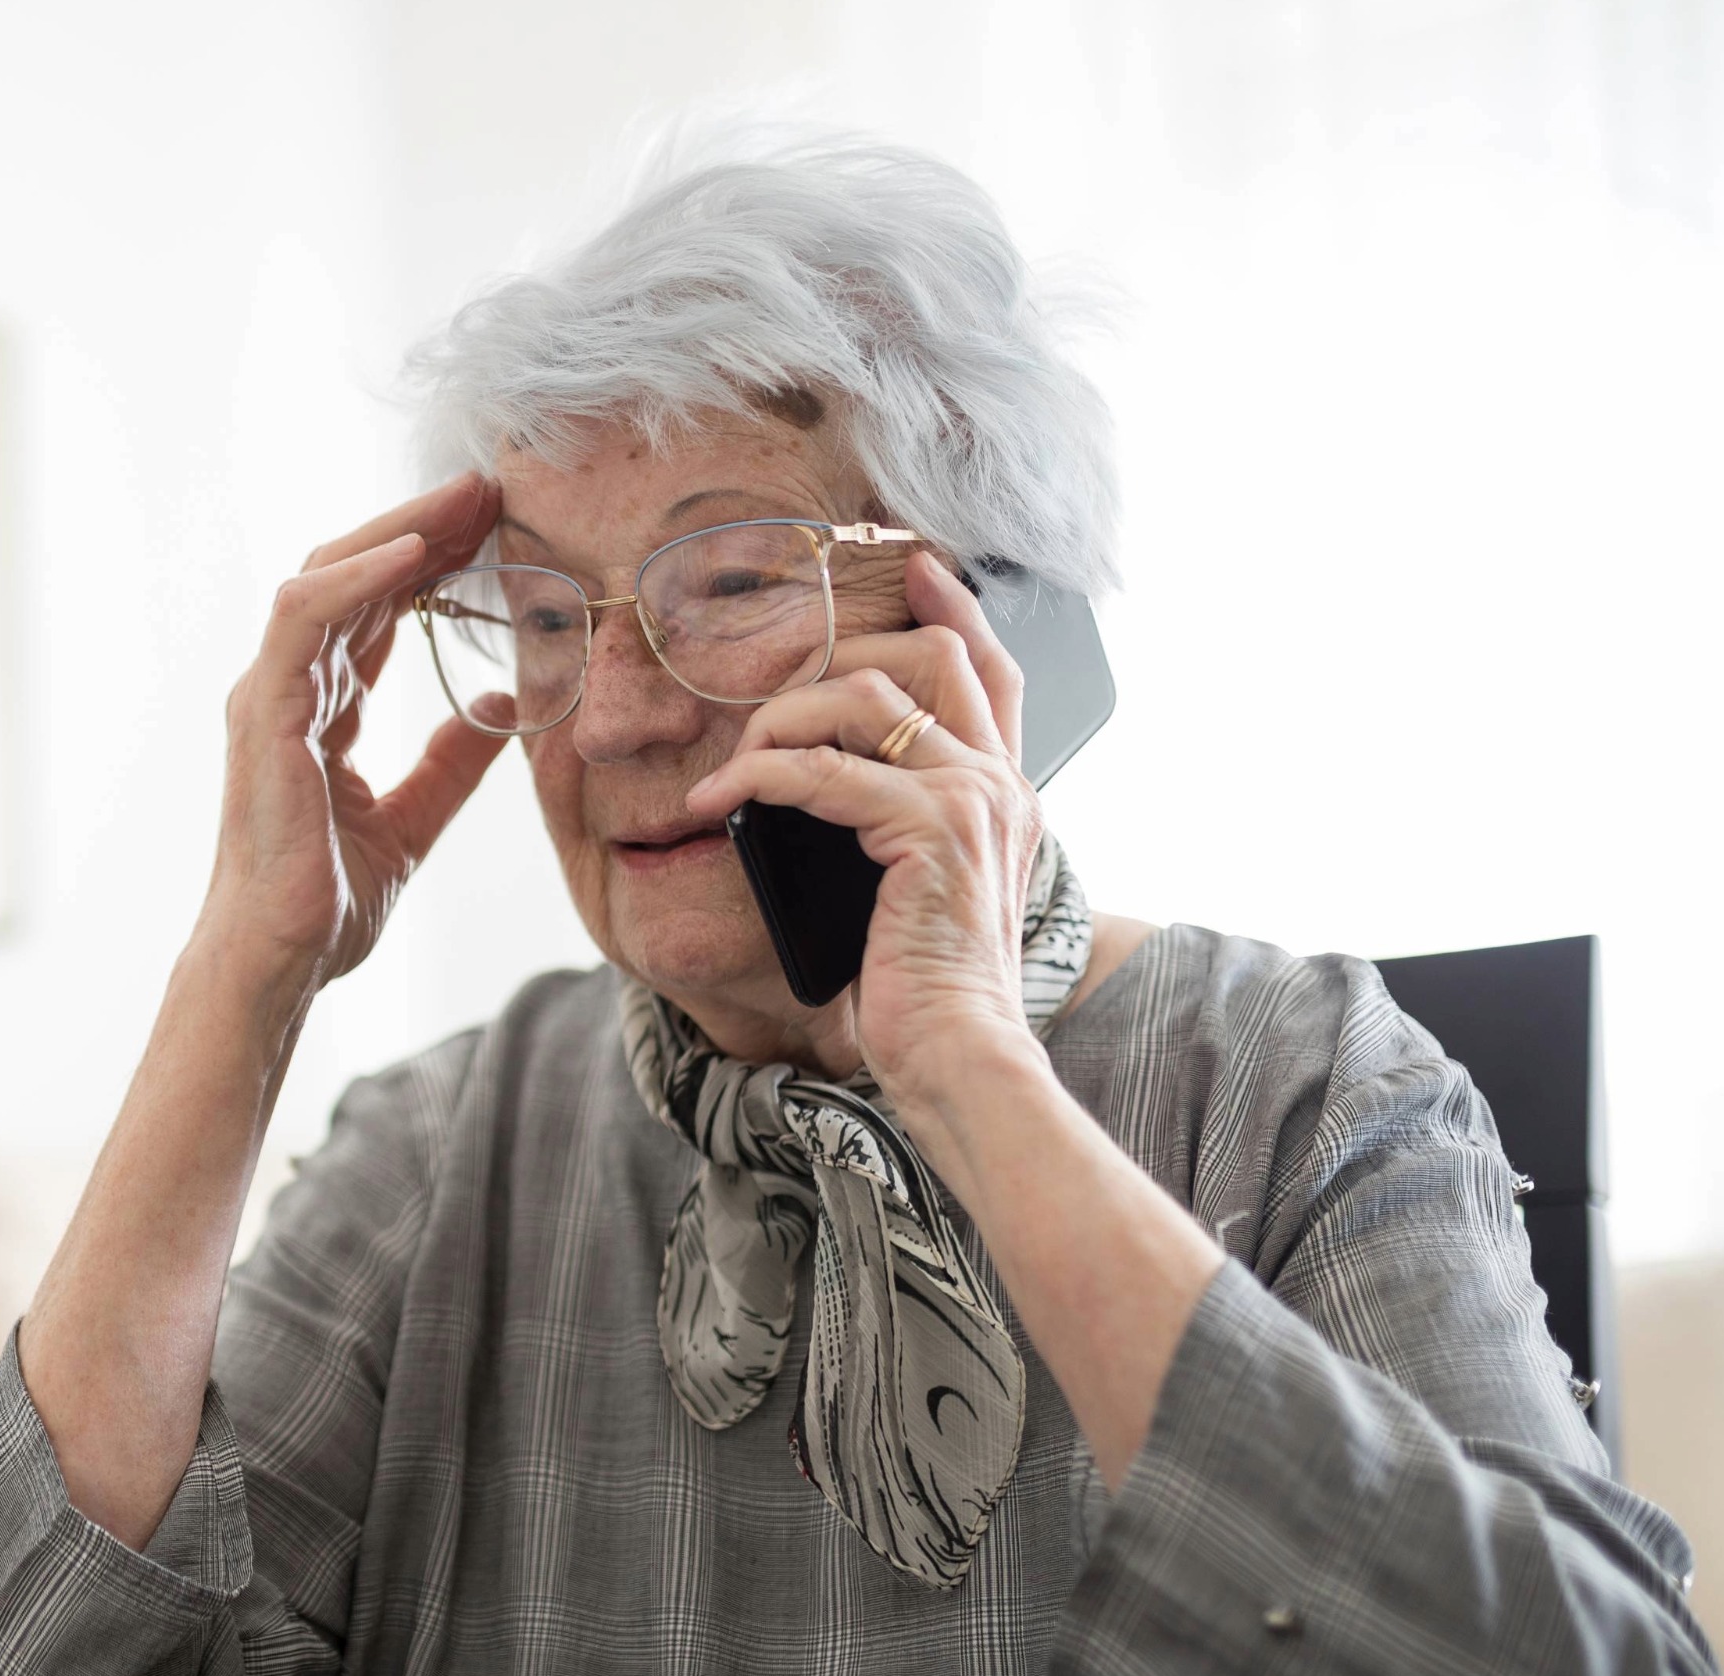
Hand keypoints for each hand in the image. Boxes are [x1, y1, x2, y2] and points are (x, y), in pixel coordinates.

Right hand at [199, 474, 508, 994]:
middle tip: (490, 488)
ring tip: (464, 498)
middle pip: (354, 576)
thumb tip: (499, 708)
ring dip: (397, 531)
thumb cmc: (324, 904)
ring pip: (326, 575)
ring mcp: (270, 694)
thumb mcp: (412, 821)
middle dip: (422, 527)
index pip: (378, 611)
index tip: (496, 527)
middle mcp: (288, 689)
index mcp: (319, 712)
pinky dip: (357, 577)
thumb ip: (450, 764)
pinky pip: (304, 616)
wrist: (282, 961)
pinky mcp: (263, 710)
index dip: (434, 564)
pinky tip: (415, 551)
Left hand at [681, 551, 1046, 1099]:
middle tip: (762, 703)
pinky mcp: (931, 833)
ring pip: (865, 698)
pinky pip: (824, 772)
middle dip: (833, 657)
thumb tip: (817, 784)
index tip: (911, 569)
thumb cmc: (922, 992)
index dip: (954, 608)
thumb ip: (894, 828)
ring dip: (781, 720)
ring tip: (733, 769)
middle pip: (927, 658)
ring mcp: (972, 803)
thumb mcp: (914, 892)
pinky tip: (719, 800)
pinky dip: (759, 776)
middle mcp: (1001, 786)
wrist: (958, 1058)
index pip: (993, 671)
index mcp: (1005, 795)